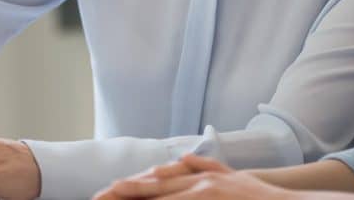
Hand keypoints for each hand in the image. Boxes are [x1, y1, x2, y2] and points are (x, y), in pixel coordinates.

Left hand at [94, 154, 291, 199]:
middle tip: (97, 197)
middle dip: (123, 195)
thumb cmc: (256, 195)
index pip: (157, 183)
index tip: (107, 191)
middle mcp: (197, 184)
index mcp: (198, 178)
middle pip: (152, 190)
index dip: (131, 187)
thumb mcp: (230, 175)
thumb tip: (183, 157)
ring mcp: (204, 194)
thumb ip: (206, 166)